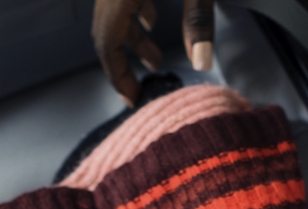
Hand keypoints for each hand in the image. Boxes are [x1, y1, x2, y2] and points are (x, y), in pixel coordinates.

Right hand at [93, 0, 215, 104]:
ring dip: (133, 41)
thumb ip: (198, 20)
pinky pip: (123, 1)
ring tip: (155, 62)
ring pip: (115, 17)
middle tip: (140, 92)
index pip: (107, 41)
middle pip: (106, 33)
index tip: (132, 100)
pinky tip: (151, 21)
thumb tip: (201, 63)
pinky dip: (135, 18)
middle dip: (123, 65)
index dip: (117, 75)